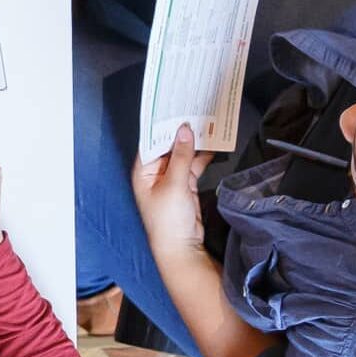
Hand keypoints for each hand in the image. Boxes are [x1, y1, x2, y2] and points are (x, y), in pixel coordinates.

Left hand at [133, 123, 212, 255]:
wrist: (181, 247)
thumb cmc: (169, 219)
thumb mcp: (175, 184)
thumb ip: (181, 156)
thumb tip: (184, 131)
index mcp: (142, 170)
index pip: (151, 141)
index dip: (162, 126)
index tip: (173, 109)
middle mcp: (154, 173)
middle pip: (167, 147)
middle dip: (181, 133)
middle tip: (194, 112)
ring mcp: (170, 179)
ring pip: (182, 155)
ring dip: (193, 144)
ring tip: (207, 125)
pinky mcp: (184, 186)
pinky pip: (192, 166)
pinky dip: (201, 157)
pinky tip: (213, 146)